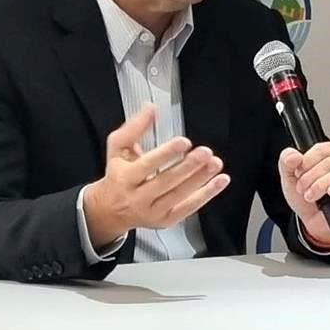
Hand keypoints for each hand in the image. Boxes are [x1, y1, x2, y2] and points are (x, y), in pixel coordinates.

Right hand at [83, 103, 229, 247]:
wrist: (110, 210)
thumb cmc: (118, 175)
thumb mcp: (117, 149)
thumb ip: (133, 128)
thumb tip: (150, 109)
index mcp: (124, 177)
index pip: (146, 165)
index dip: (166, 153)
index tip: (183, 142)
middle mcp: (138, 197)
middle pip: (166, 182)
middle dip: (188, 166)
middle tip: (205, 152)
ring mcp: (153, 211)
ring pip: (180, 195)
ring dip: (201, 179)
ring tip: (215, 163)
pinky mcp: (166, 220)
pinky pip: (189, 208)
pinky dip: (207, 194)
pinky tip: (219, 181)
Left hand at [278, 141, 329, 244]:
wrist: (315, 223)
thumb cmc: (309, 199)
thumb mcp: (291, 179)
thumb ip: (286, 162)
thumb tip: (293, 155)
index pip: (323, 148)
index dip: (307, 161)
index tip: (298, 172)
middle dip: (312, 176)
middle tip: (303, 189)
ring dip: (323, 184)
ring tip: (312, 195)